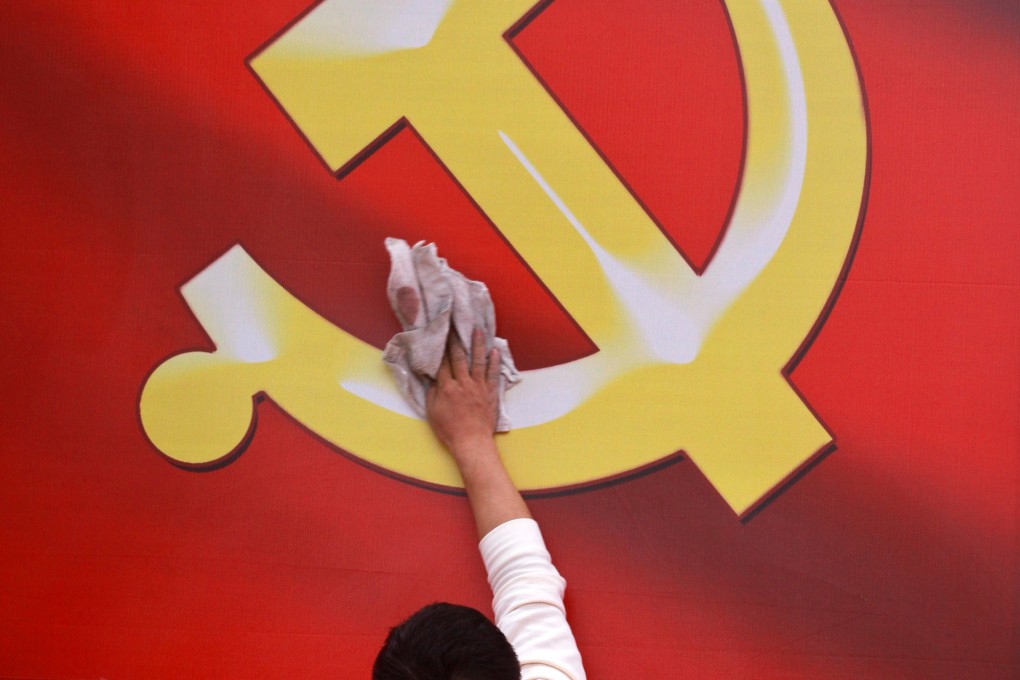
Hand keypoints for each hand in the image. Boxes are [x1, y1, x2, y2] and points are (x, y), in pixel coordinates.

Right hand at [425, 327, 500, 456]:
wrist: (471, 441)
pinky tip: (494, 350)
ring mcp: (478, 387)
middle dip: (456, 340)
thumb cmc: (449, 430)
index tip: (440, 334)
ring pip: (478, 361)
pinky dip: (494, 362)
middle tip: (455, 325)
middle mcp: (463, 383)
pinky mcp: (490, 393)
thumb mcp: (432, 412)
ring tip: (478, 330)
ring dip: (477, 344)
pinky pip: (493, 374)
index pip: (442, 363)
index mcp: (446, 388)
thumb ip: (432, 393)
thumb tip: (433, 378)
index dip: (441, 348)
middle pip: (459, 357)